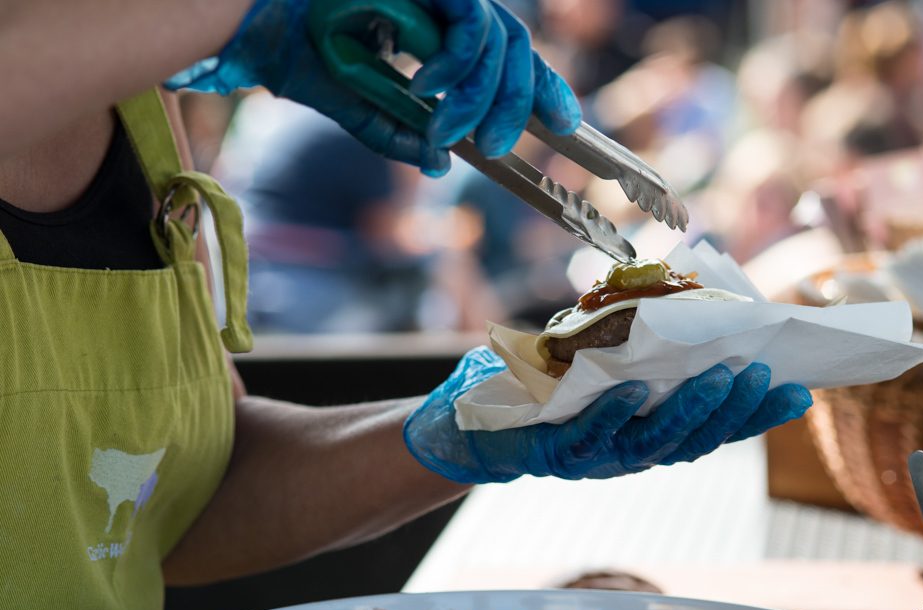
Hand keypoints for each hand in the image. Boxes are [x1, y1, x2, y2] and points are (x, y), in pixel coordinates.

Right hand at [166, 0, 580, 175]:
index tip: (565, 123)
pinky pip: (467, 18)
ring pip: (497, 36)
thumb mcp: (349, 100)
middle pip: (513, 44)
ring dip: (479, 93)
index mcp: (432, 28)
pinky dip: (457, 60)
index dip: (539, 85)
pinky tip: (431, 88)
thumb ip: (393, 131)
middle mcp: (440, 4)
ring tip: (448, 129)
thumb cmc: (287, 44)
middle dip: (521, 98)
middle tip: (501, 145)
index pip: (502, 55)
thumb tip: (437, 165)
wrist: (241, 14)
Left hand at [403, 347, 812, 483]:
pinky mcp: (551, 454)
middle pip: (693, 440)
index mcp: (651, 433)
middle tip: (765, 377)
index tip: (798, 392)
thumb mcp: (608, 359)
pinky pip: (585, 436)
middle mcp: (631, 453)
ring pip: (650, 442)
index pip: (715, 429)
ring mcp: (593, 459)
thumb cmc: (550, 385)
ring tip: (719, 378)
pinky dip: (610, 414)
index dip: (756, 416)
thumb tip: (696, 299)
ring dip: (687, 411)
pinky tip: (631, 389)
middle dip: (733, 410)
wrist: (478, 421)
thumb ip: (648, 343)